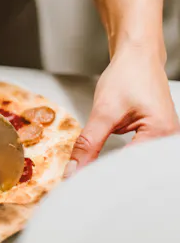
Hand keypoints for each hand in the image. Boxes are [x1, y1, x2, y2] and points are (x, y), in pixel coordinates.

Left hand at [66, 43, 179, 177]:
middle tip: (81, 183)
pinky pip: (134, 154)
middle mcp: (168, 140)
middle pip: (136, 171)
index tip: (81, 187)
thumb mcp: (104, 111)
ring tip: (88, 176)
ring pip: (134, 163)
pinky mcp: (153, 136)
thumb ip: (89, 142)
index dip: (105, 179)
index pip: (131, 169)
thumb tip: (74, 170)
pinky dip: (116, 158)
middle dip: (109, 176)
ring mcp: (162, 138)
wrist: (136, 56)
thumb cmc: (127, 76)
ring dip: (112, 167)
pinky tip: (100, 163)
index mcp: (162, 135)